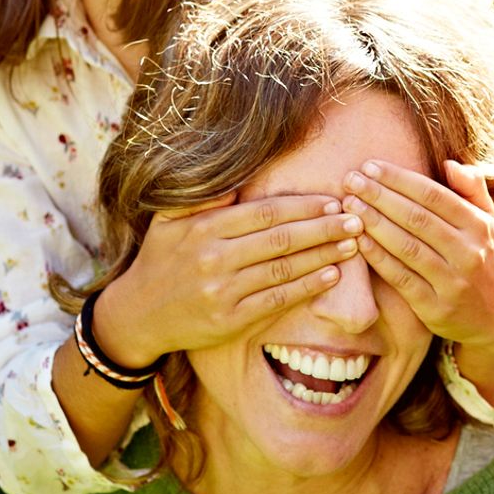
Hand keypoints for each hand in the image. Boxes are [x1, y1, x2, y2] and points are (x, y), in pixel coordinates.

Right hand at [95, 193, 363, 367]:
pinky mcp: (229, 320)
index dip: (303, 206)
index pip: (265, 213)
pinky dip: (307, 288)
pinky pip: (276, 300)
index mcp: (204, 228)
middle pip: (281, 239)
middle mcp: (214, 258)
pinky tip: (331, 276)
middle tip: (356, 219)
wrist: (136, 314)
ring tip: (353, 244)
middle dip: (323, 229)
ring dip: (323, 256)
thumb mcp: (169, 220)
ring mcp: (222, 291)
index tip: (333, 201)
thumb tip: (237, 173)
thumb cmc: (161, 259)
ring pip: (283, 269)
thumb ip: (201, 196)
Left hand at [341, 159, 493, 406]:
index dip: (400, 179)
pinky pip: (402, 278)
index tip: (371, 166)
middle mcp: (468, 253)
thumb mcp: (488, 221)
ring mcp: (452, 282)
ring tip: (350, 205)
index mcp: (479, 226)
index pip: (434, 195)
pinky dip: (379, 258)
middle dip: (380, 196)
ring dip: (375, 223)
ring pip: (407, 247)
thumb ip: (472, 188)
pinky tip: (359, 240)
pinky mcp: (435, 308)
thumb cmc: (483, 257)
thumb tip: (448, 164)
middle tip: (351, 180)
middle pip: (417, 219)